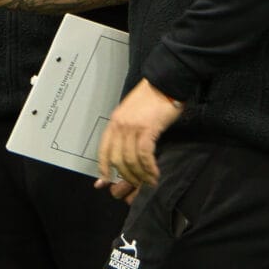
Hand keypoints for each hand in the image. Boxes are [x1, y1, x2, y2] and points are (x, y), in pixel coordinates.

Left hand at [96, 79, 183, 199]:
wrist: (164, 83)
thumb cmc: (151, 98)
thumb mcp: (131, 113)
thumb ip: (126, 130)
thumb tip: (126, 149)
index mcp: (114, 123)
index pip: (104, 150)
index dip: (103, 168)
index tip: (104, 182)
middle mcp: (120, 126)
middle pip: (117, 159)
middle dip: (126, 176)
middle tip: (135, 185)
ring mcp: (132, 127)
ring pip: (131, 160)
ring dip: (140, 175)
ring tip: (148, 182)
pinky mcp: (147, 129)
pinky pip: (144, 155)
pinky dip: (149, 168)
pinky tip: (154, 174)